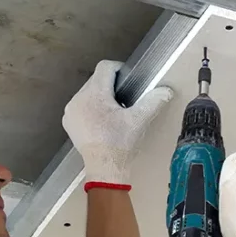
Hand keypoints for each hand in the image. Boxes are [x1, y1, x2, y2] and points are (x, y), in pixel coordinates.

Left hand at [63, 60, 173, 185]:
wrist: (105, 169)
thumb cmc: (120, 144)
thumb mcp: (139, 121)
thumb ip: (153, 101)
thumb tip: (166, 90)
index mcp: (94, 94)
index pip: (105, 67)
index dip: (119, 70)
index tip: (129, 82)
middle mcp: (78, 99)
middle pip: (96, 80)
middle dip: (111, 87)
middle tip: (124, 102)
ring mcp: (71, 111)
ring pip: (88, 93)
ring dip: (100, 98)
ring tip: (113, 113)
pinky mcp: (69, 122)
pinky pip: (80, 106)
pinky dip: (91, 109)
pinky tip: (102, 122)